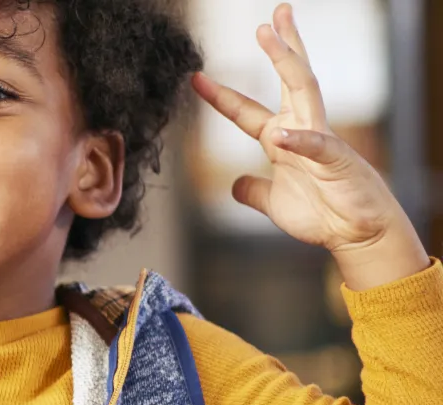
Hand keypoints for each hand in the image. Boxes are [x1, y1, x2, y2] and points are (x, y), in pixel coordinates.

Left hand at [191, 4, 425, 287]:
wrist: (356, 236)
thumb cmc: (323, 214)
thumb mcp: (274, 202)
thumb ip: (253, 190)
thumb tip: (234, 183)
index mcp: (281, 139)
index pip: (245, 110)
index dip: (220, 95)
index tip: (195, 77)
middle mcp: (300, 130)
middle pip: (288, 79)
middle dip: (279, 47)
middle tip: (269, 18)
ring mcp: (320, 140)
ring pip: (303, 90)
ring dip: (286, 61)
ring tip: (271, 35)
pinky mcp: (336, 160)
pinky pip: (317, 145)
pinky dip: (300, 139)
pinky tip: (283, 134)